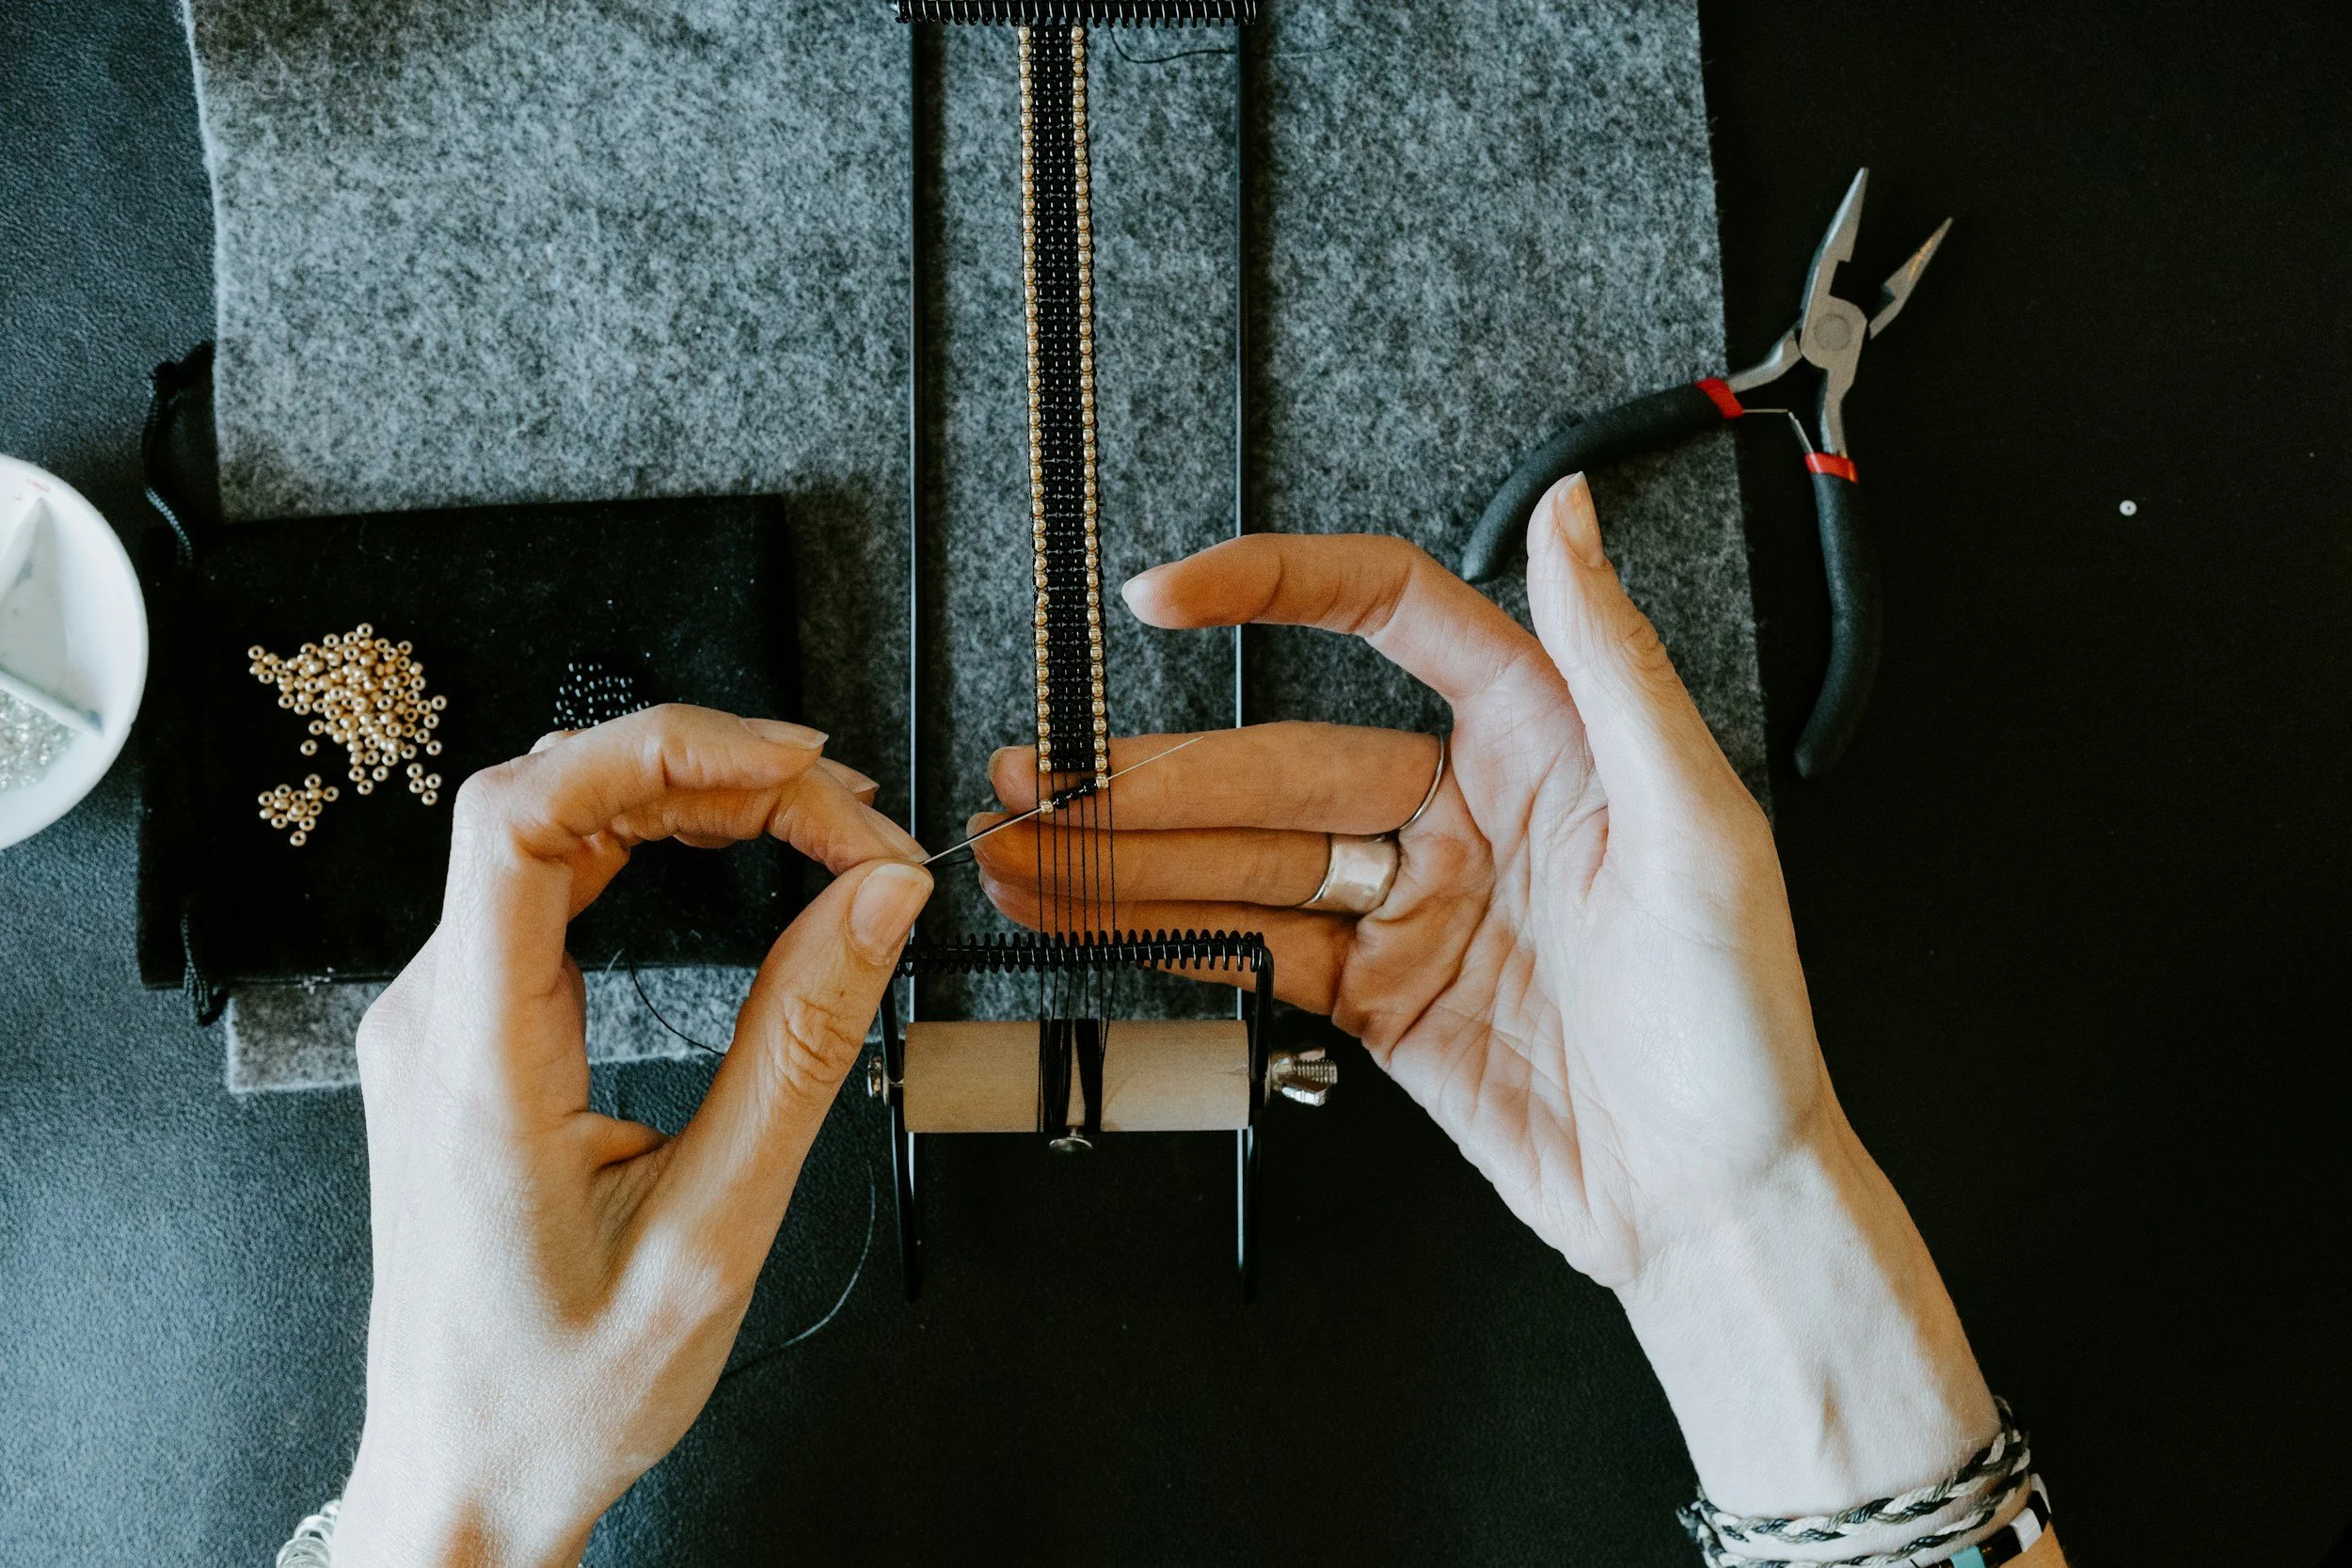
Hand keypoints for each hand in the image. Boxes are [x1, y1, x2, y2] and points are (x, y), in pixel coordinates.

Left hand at [335, 705, 930, 1566]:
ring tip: (819, 825)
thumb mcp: (714, 1232)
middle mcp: (433, 1015)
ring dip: (689, 801)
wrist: (464, 1472)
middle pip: (555, 802)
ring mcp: (439, 1016)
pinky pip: (549, 885)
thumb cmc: (563, 1388)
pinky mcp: (464, 1029)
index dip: (661, 749)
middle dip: (715, 774)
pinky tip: (731, 852)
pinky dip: (652, 846)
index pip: (522, 820)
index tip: (794, 768)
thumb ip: (798, 1050)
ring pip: (554, 831)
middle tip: (853, 818)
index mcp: (475, 1061)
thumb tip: (875, 903)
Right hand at [975, 476, 1994, 1514]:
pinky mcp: (1377, 997)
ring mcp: (1411, 906)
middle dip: (1151, 775)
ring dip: (1128, 856)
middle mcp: (1465, 810)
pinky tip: (1089, 914)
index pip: (1391, 618)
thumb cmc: (1740, 1024)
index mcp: (1543, 740)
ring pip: (1244, 860)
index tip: (1169, 595)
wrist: (1716, 1204)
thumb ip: (1614, 664)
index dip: (1273, 591)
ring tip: (1022, 846)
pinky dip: (1164, 935)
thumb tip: (1568, 512)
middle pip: (1278, 766)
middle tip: (1040, 778)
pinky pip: (1253, 947)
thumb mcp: (1699, 828)